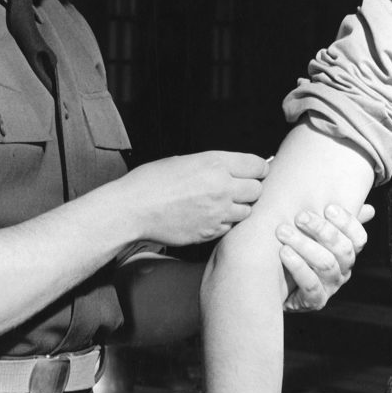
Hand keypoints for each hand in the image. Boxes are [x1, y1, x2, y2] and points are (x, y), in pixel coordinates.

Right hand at [120, 152, 268, 245]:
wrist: (133, 210)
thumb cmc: (152, 181)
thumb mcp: (185, 160)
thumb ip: (214, 165)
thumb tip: (232, 168)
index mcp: (216, 164)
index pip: (259, 166)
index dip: (258, 168)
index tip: (254, 171)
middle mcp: (222, 188)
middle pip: (258, 190)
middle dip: (251, 189)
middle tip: (239, 188)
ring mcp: (218, 213)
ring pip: (247, 212)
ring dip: (240, 208)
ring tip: (221, 204)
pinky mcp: (210, 232)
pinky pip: (230, 227)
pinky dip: (225, 223)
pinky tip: (209, 217)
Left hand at [276, 203, 373, 311]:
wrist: (276, 285)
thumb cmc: (298, 251)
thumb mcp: (315, 233)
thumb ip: (335, 220)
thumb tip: (370, 209)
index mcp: (347, 252)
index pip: (358, 238)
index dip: (347, 222)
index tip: (328, 207)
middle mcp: (343, 270)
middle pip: (343, 249)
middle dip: (321, 230)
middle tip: (300, 216)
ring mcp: (330, 287)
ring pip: (326, 265)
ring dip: (304, 245)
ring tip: (283, 232)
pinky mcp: (315, 302)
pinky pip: (311, 285)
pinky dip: (298, 267)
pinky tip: (284, 252)